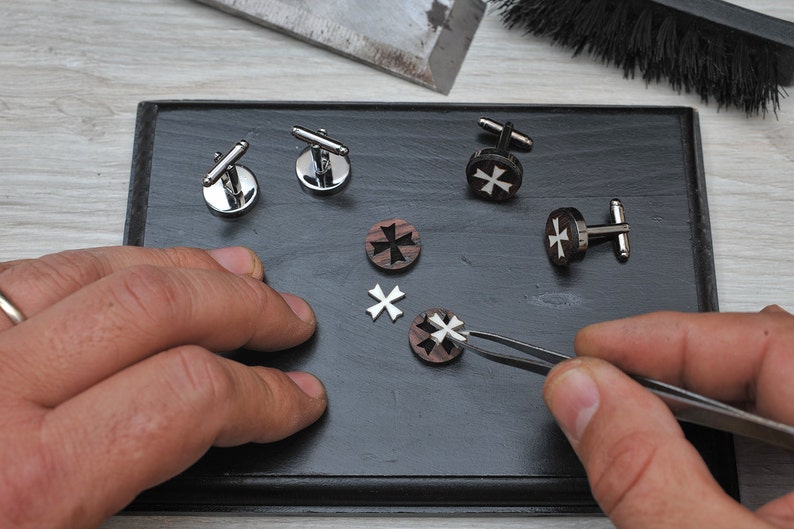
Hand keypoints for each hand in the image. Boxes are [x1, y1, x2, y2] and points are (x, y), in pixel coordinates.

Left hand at [0, 246, 326, 528]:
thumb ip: (142, 487)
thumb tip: (215, 444)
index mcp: (32, 478)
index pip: (192, 396)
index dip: (266, 393)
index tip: (295, 398)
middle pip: (159, 308)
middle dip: (246, 309)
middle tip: (285, 319)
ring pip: (101, 268)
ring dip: (188, 267)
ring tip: (237, 273)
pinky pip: (43, 267)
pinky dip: (114, 262)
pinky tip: (142, 268)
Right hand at [543, 306, 793, 528]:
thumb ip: (645, 472)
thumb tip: (581, 391)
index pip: (771, 345)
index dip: (669, 336)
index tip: (597, 348)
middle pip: (771, 366)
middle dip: (674, 364)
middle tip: (602, 372)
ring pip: (773, 405)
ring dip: (694, 402)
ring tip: (629, 402)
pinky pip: (779, 451)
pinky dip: (721, 443)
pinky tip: (682, 449)